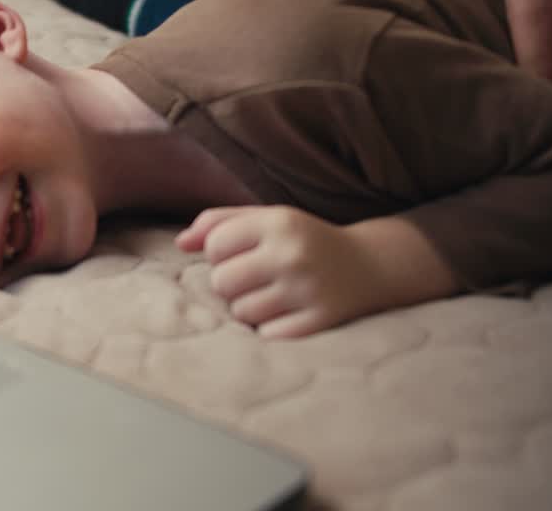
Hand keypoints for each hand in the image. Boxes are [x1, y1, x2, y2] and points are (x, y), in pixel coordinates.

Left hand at [176, 206, 422, 337]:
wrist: (371, 265)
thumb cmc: (303, 240)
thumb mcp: (267, 218)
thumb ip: (219, 223)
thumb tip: (180, 243)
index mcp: (278, 222)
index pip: (214, 246)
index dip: (220, 254)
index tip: (241, 255)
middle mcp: (293, 254)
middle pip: (222, 282)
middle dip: (231, 283)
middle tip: (257, 278)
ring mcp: (308, 290)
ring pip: (241, 312)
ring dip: (250, 307)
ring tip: (274, 294)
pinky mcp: (319, 321)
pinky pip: (266, 334)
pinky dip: (271, 327)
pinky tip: (289, 312)